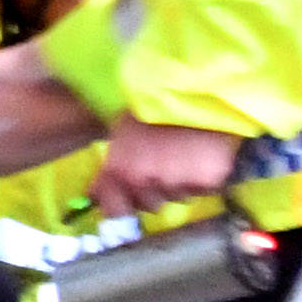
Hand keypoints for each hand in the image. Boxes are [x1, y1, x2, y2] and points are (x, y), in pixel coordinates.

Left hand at [93, 120, 247, 218]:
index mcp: (122, 171)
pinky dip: (202, 179)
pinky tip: (201, 155)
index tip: (125, 202)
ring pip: (177, 198)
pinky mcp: (207, 183)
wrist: (196, 90)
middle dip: (153, 191)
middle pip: (149, 206)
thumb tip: (94, 196)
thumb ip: (110, 168)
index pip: (114, 211)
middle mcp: (147, 183)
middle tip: (162, 164)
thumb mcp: (122, 133)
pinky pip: (203, 191)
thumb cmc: (153, 107)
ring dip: (179, 184)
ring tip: (184, 153)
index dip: (120, 207)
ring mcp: (179, 185)